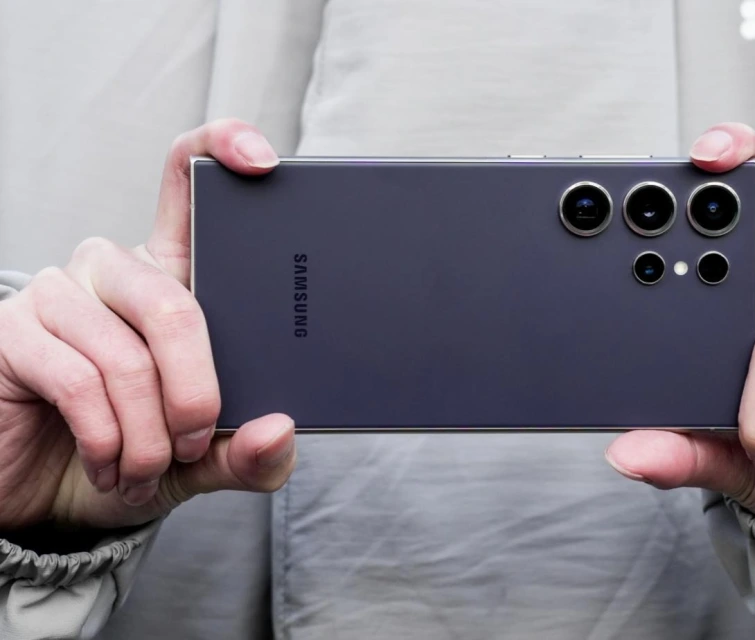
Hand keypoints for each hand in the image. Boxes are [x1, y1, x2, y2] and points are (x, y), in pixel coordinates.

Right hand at [0, 119, 296, 530]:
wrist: (55, 496)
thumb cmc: (137, 456)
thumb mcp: (204, 458)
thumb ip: (248, 451)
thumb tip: (279, 432)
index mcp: (168, 277)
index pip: (186, 185)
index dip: (219, 151)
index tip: (262, 162)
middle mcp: (112, 271)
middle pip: (174, 303)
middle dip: (199, 393)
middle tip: (199, 440)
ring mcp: (57, 296)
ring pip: (129, 356)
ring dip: (149, 435)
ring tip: (148, 469)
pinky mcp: (11, 332)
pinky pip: (80, 381)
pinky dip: (108, 441)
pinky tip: (109, 465)